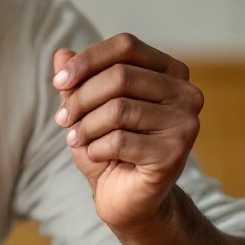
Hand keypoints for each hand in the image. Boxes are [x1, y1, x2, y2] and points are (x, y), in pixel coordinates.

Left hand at [52, 33, 203, 238]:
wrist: (125, 198)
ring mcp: (185, 123)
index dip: (87, 60)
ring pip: (118, 109)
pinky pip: (120, 140)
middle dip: (80, 98)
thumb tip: (60, 54)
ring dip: (85, 126)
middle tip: (62, 119)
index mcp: (169, 72)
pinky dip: (96, 148)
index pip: (126, 46)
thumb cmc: (107, 146)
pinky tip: (97, 155)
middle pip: (120, 76)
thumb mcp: (86, 109)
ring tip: (75, 139)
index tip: (58, 82)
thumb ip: (76, 80)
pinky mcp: (175, 153)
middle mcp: (186, 93)